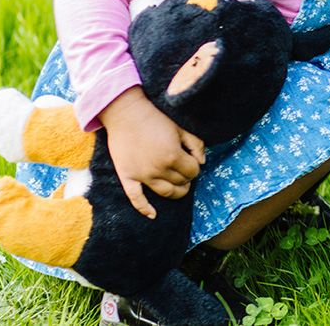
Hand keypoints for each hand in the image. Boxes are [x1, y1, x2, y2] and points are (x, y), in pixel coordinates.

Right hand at [98, 86, 205, 218]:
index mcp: (173, 156)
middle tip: (185, 171)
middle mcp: (159, 169)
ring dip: (176, 192)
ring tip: (180, 187)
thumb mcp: (180, 128)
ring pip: (165, 193)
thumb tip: (203, 162)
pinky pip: (136, 199)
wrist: (126, 114)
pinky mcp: (128, 177)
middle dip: (187, 177)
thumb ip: (196, 145)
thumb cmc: (155, 119)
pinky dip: (145, 209)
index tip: (190, 160)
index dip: (195, 167)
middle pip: (181, 182)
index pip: (193, 171)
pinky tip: (153, 215)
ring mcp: (142, 176)